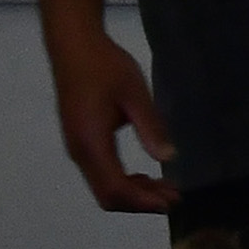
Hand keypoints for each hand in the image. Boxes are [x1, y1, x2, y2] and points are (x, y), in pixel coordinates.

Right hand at [44, 28, 175, 212]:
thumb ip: (150, 127)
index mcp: (91, 142)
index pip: (114, 189)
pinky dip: (124, 182)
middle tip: (175, 197)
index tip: (171, 201)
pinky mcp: (81, 141)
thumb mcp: (134, 94)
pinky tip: (146, 176)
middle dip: (141, 202)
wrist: (74, 46)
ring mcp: (78, 148)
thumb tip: (168, 159)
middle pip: (107, 196)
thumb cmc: (105, 66)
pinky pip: (101, 174)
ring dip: (134, 193)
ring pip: (103, 187)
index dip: (142, 202)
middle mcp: (80, 152)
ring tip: (166, 188)